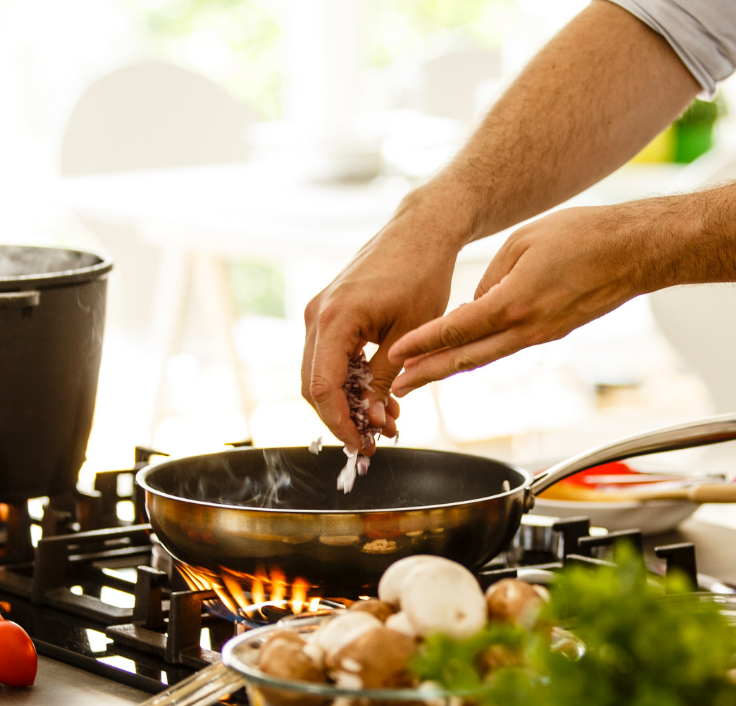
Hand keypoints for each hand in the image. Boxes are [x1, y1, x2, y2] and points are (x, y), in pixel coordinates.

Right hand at [301, 197, 461, 453]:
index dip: (339, 423)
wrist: (421, 230)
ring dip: (346, 402)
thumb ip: (385, 380)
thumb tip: (373, 421)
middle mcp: (317, 315)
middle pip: (313, 386)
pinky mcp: (328, 313)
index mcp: (334, 318)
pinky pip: (329, 358)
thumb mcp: (410, 336)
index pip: (322, 387)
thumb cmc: (422, 274)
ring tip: (384, 420)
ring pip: (319, 375)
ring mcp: (319, 313)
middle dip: (341, 418)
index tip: (362, 444)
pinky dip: (349, 382)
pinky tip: (377, 395)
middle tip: (373, 440)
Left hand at [388, 204, 651, 395]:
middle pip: (465, 358)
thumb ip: (490, 277)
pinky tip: (458, 356)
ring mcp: (539, 336)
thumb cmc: (584, 236)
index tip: (396, 355)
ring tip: (418, 379)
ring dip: (448, 370)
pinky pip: (504, 348)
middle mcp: (526, 328)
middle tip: (397, 387)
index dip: (424, 343)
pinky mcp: (549, 334)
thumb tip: (472, 306)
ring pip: (484, 358)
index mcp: (514, 302)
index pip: (458, 329)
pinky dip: (477, 354)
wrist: (635, 251)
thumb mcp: (523, 242)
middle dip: (427, 374)